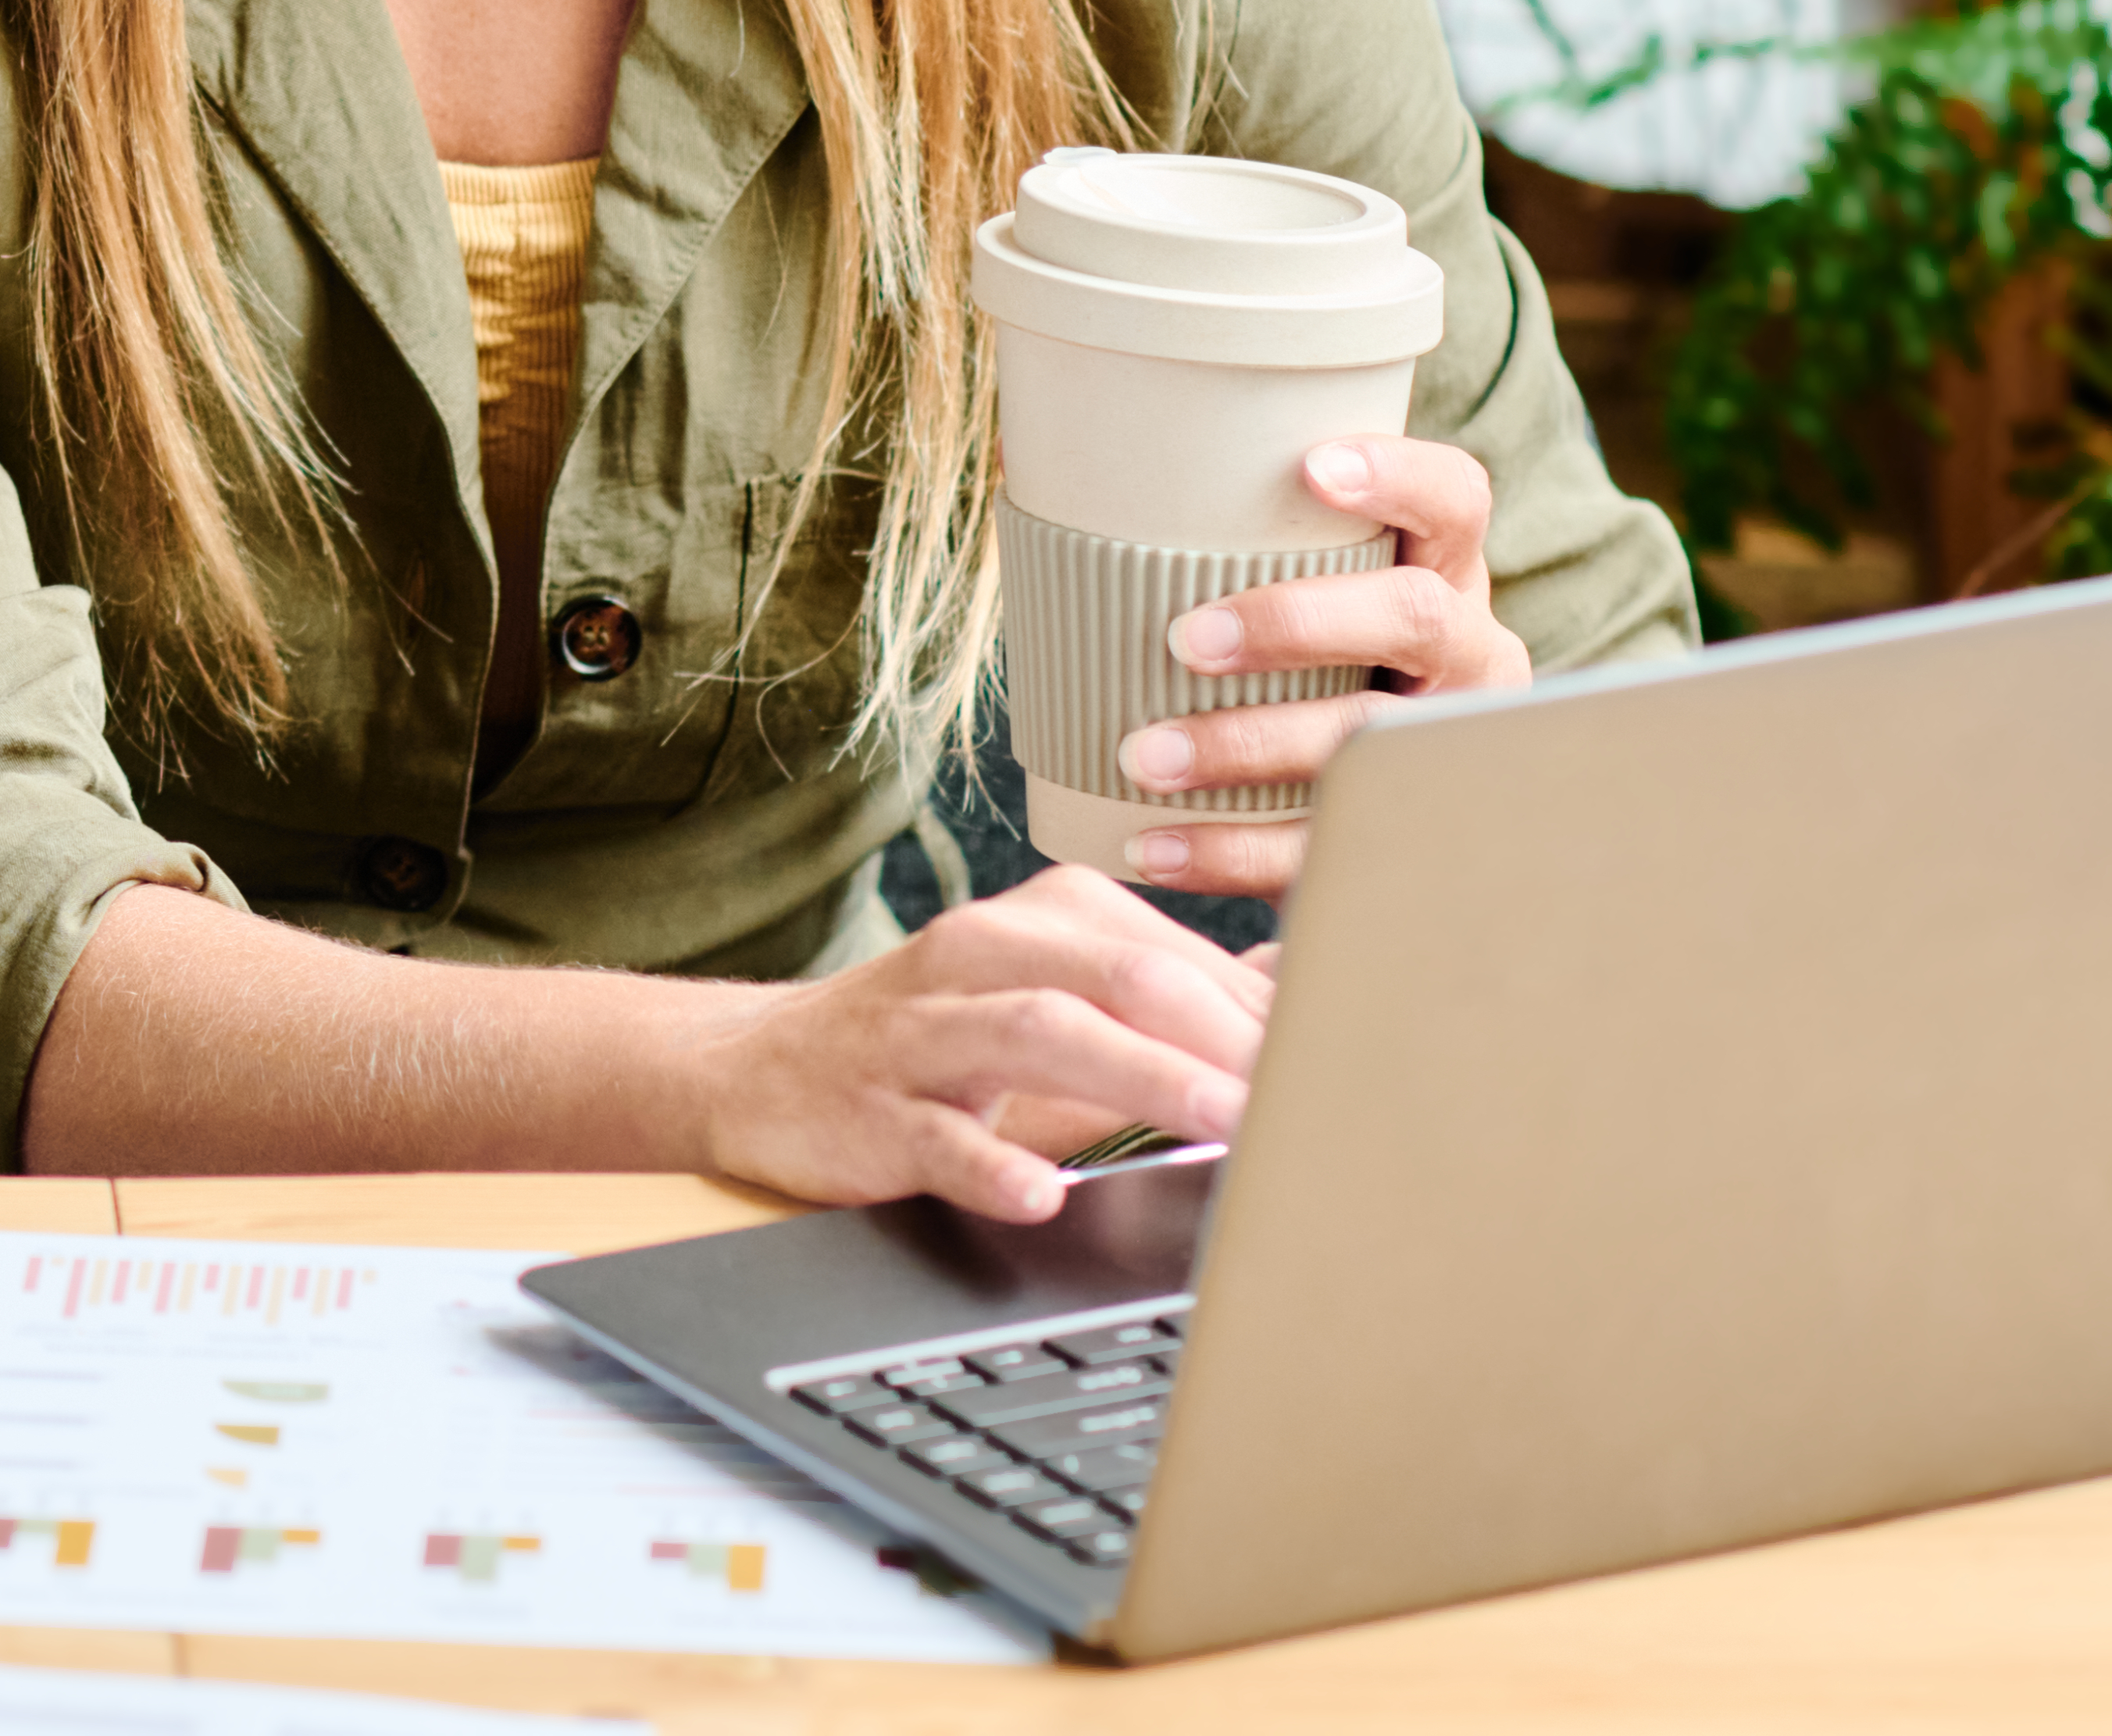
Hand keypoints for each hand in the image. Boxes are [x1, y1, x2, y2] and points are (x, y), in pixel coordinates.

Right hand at [685, 867, 1273, 1221]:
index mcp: (1045, 919)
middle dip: (1222, 1033)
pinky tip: (1043, 1192)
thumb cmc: (940, 1040)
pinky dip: (991, 1161)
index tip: (1352, 1064)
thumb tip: (1312, 981)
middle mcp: (984, 954)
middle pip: (1121, 976)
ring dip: (1140, 1076)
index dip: (1269, 1014)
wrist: (759, 1068)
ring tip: (1221, 1121)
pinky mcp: (869, 1107)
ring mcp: (922, 1031)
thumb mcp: (1058, 994)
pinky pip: (937, 1135)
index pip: (1177, 955)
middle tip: (1308, 1090)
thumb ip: (1178, 993)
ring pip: (1039, 1033)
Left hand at [1115, 433, 1529, 899]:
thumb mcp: (1293, 595)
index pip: (1453, 501)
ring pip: (1368, 742)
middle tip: (1186, 638)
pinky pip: (1323, 845)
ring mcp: (1446, 753)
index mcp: (1443, 575)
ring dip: (1246, 745)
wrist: (1360, 813)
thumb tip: (1028, 454)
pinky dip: (1227, 851)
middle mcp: (1468, 657)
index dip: (1398, 476)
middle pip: (1416, 617)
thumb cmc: (1298, 663)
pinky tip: (1151, 845)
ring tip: (1143, 755)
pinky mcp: (1403, 840)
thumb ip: (1212, 542)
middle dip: (1298, 622)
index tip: (1310, 468)